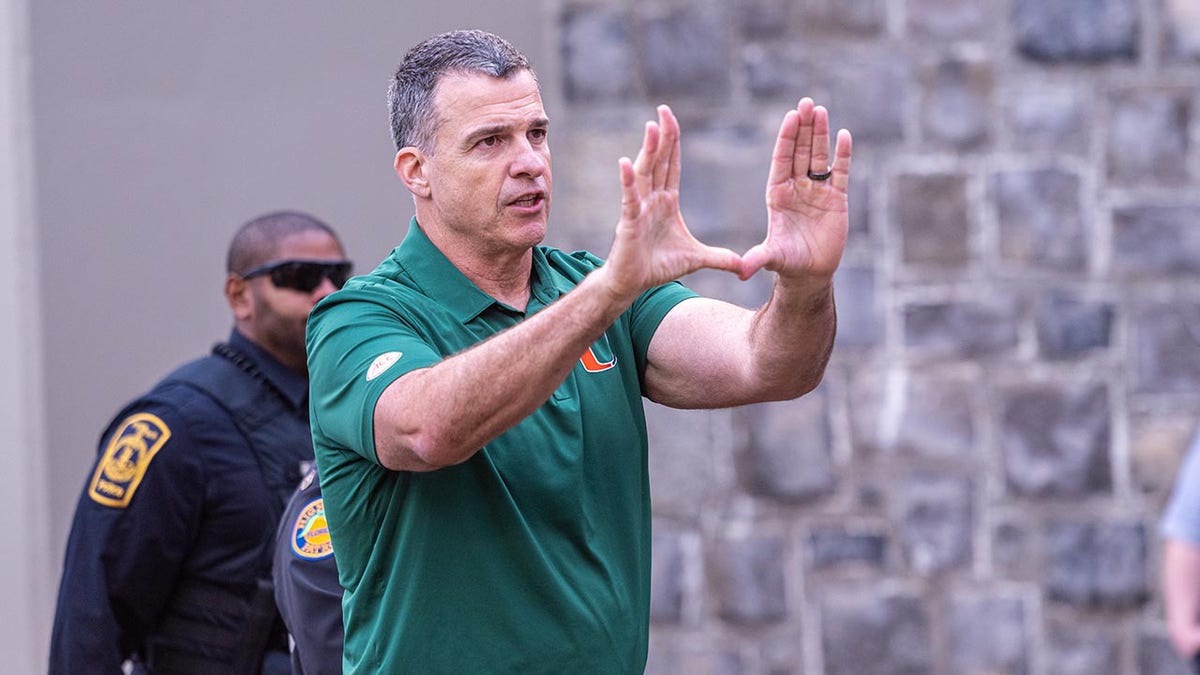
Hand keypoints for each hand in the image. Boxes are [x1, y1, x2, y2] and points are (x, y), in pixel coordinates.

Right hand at [601, 105, 741, 301]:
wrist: (632, 284)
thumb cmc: (657, 267)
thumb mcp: (696, 259)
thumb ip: (719, 258)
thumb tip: (743, 265)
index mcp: (666, 202)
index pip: (671, 166)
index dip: (673, 143)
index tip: (672, 120)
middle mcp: (651, 200)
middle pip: (658, 161)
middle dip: (662, 136)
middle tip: (664, 110)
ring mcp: (639, 209)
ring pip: (644, 174)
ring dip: (648, 150)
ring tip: (651, 127)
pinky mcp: (629, 223)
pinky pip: (630, 199)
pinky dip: (627, 181)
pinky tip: (625, 163)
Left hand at [740, 98, 851, 281]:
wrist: (809, 272)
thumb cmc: (788, 263)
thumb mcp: (772, 258)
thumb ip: (758, 259)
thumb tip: (740, 272)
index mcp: (778, 193)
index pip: (782, 159)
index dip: (787, 138)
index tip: (791, 117)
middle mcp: (797, 187)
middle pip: (801, 151)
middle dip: (804, 128)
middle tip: (807, 103)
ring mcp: (817, 190)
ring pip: (819, 156)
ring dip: (820, 134)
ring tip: (821, 110)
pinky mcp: (837, 198)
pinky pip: (841, 172)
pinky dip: (843, 155)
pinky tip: (844, 135)